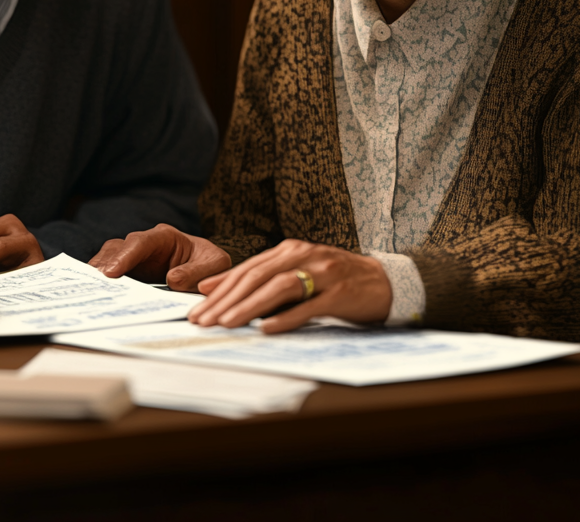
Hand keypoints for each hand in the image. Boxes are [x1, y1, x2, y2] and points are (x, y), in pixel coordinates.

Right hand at [89, 223, 231, 291]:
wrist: (208, 268)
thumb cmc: (210, 262)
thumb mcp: (214, 264)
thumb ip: (196, 272)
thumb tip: (172, 280)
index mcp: (165, 237)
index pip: (140, 242)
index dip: (124, 256)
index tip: (111, 272)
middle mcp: (145, 243)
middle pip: (118, 248)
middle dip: (105, 265)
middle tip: (94, 284)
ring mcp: (135, 256)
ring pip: (109, 258)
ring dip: (99, 272)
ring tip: (89, 290)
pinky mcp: (130, 270)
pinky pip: (111, 273)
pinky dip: (102, 281)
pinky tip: (94, 293)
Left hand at [187, 239, 391, 332]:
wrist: (383, 281)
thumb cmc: (332, 280)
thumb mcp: (294, 272)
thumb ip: (257, 277)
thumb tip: (210, 287)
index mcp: (287, 250)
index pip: (246, 270)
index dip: (219, 290)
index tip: (196, 310)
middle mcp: (302, 255)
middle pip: (256, 277)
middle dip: (226, 300)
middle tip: (203, 321)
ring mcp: (322, 272)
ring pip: (279, 288)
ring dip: (249, 307)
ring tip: (227, 324)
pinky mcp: (340, 292)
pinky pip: (309, 305)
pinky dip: (286, 317)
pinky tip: (267, 328)